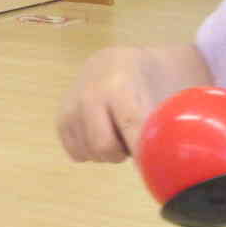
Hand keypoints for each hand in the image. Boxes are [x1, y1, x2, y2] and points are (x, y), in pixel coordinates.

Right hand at [57, 48, 153, 162]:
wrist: (114, 62)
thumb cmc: (147, 79)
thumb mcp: (162, 91)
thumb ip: (162, 124)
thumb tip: (164, 158)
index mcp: (119, 85)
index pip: (130, 126)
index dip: (142, 151)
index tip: (152, 164)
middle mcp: (89, 96)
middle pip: (104, 147)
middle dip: (123, 153)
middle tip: (134, 142)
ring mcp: (71, 108)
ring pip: (91, 153)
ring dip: (108, 153)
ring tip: (118, 132)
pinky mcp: (61, 120)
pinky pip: (77, 153)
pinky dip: (92, 152)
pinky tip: (102, 133)